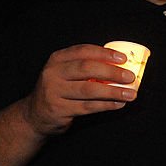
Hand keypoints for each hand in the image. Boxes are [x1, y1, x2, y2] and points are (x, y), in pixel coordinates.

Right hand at [21, 44, 137, 135]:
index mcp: (57, 59)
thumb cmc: (59, 90)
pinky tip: (118, 104)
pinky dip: (106, 105)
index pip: (83, 51)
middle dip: (112, 72)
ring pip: (89, 90)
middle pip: (87, 68)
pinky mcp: (59, 109)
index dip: (105, 53)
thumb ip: (86, 67)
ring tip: (130, 94)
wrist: (35, 115)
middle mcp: (53, 73)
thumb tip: (121, 66)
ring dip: (113, 92)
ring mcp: (54, 92)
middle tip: (130, 77)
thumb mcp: (65, 73)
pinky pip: (88, 107)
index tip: (123, 58)